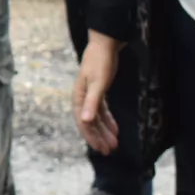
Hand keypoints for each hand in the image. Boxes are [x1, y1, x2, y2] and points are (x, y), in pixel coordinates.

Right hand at [73, 32, 122, 154]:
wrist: (105, 44)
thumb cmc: (100, 62)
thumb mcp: (98, 83)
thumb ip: (92, 103)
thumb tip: (85, 121)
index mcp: (79, 97)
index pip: (83, 122)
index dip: (91, 137)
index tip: (101, 149)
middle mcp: (83, 98)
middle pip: (90, 122)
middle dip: (99, 137)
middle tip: (109, 151)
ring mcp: (91, 95)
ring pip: (96, 118)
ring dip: (104, 131)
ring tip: (114, 143)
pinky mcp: (99, 90)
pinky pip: (102, 110)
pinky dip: (108, 120)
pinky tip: (115, 128)